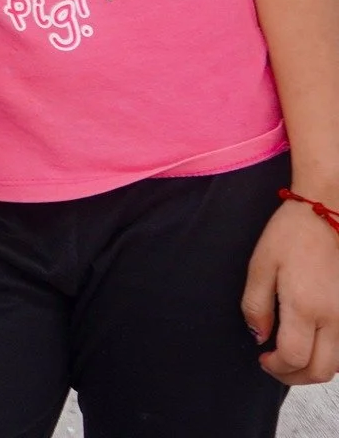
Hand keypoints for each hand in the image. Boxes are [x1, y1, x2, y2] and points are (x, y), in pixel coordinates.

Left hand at [245, 197, 338, 383]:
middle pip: (322, 371)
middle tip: (275, 365)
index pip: (294, 358)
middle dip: (295, 376)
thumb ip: (256, 305)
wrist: (330, 211)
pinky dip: (331, 354)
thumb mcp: (261, 265)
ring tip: (292, 353)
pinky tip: (313, 340)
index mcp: (306, 307)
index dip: (276, 367)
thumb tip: (259, 336)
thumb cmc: (293, 234)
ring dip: (315, 367)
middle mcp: (336, 318)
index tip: (262, 358)